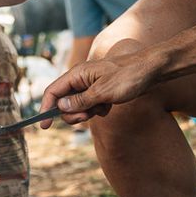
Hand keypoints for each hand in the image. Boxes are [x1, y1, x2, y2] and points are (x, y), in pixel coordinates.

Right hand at [41, 47, 161, 123]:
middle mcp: (81, 79)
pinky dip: (99, 110)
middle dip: (74, 114)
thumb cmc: (128, 77)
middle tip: (88, 115)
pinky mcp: (101, 91)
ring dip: (88, 112)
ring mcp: (91, 85)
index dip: (46, 108)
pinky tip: (111, 105)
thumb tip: (60, 106)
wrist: (151, 70)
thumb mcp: (103, 92)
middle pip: (64, 102)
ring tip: (104, 107)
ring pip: (79, 106)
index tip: (44, 126)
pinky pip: (92, 106)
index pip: (53, 91)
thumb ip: (80, 101)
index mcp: (77, 74)